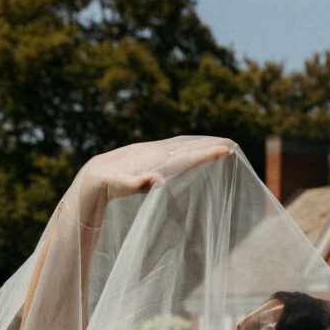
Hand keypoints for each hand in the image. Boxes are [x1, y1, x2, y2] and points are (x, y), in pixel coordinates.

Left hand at [78, 136, 233, 226]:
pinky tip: (195, 146)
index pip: (187, 156)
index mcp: (155, 160)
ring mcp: (155, 150)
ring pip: (184, 144)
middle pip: (190, 146)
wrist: (96, 172)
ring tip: (221, 143)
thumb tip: (158, 181)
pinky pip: (177, 146)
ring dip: (203, 142)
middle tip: (233, 144)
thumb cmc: (110, 183)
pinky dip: (191, 144)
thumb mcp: (123, 186)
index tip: (226, 150)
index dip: (207, 153)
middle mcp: (158, 152)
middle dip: (211, 145)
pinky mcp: (152, 153)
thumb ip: (140, 184)